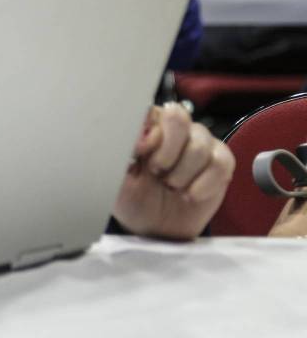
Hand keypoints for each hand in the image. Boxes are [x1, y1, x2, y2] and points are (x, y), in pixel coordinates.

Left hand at [111, 103, 234, 240]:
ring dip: (181, 172)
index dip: (148, 132)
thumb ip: (123, 151)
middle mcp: (175, 128)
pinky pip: (220, 163)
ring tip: (171, 186)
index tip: (140, 155)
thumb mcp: (117, 176)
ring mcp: (201, 143)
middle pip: (179, 117)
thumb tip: (139, 136)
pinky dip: (203, 184)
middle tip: (156, 172)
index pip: (153, 110)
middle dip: (166, 151)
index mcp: (147, 126)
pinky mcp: (221, 162)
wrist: (155, 227)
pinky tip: (189, 195)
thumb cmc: (133, 196)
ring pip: (199, 144)